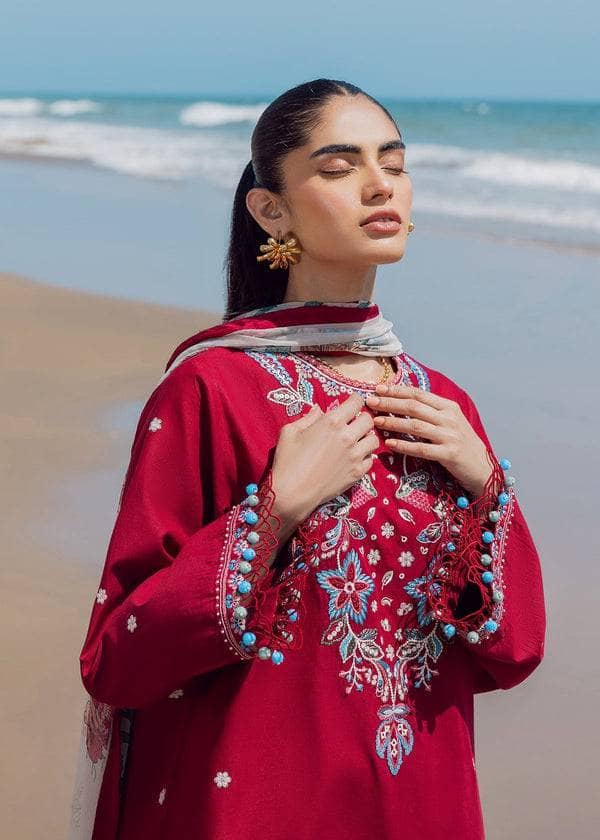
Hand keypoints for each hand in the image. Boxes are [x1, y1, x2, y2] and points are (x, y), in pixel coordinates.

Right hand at [270, 392, 378, 526]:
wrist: (292, 494)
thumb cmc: (287, 461)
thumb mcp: (290, 432)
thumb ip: (308, 418)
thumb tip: (319, 409)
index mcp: (331, 422)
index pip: (357, 402)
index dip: (354, 401)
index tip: (350, 405)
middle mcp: (348, 437)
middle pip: (369, 420)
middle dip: (362, 419)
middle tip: (352, 424)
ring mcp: (355, 456)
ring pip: (374, 440)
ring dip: (366, 438)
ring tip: (356, 442)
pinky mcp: (358, 473)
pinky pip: (371, 460)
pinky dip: (365, 457)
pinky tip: (353, 459)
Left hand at [365, 383, 494, 497]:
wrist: (483, 467)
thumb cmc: (461, 444)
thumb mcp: (450, 422)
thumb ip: (431, 411)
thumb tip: (402, 400)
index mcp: (449, 407)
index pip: (418, 394)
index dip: (397, 390)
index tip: (378, 389)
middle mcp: (450, 418)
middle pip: (414, 407)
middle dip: (390, 403)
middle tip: (370, 402)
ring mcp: (450, 436)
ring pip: (416, 426)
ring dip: (393, 422)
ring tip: (376, 421)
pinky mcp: (449, 454)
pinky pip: (421, 449)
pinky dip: (404, 445)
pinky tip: (390, 444)